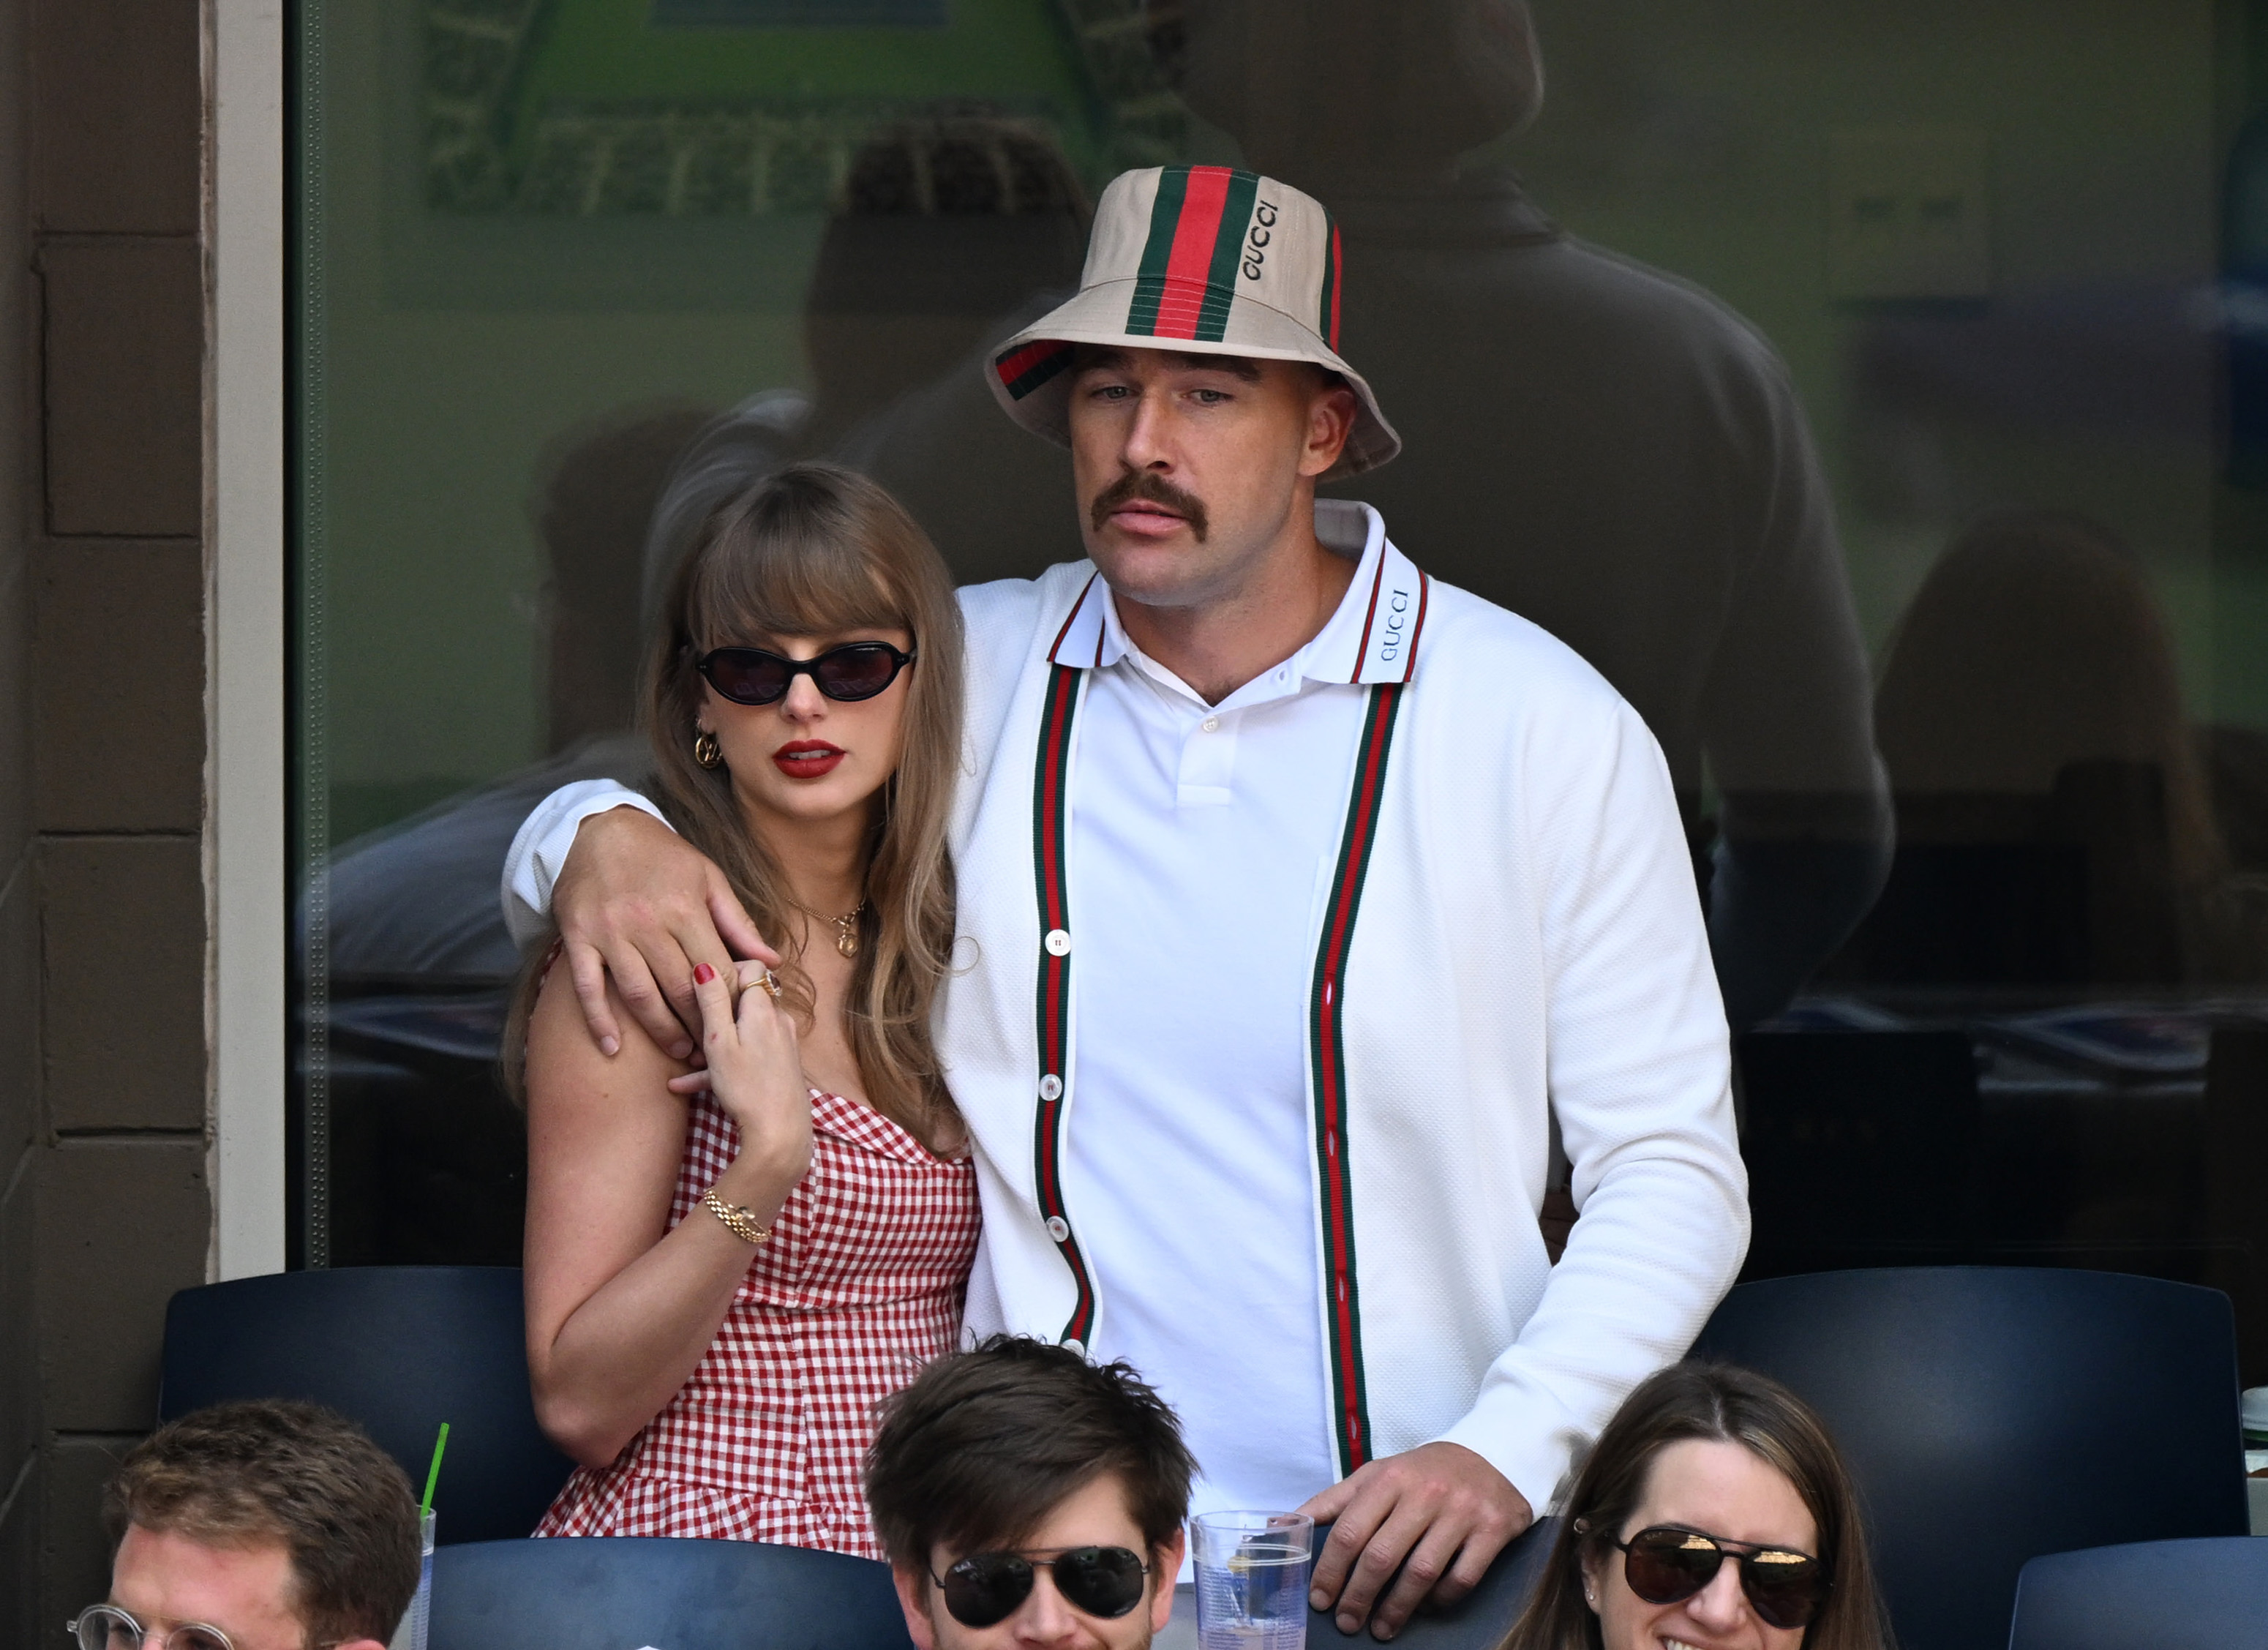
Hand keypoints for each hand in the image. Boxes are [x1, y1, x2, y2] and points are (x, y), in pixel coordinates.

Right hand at [554, 806, 775, 1061]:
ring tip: (680, 1050)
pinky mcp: (578, 939)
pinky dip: (599, 1021)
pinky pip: (588, 988)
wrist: (601, 830)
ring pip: (639, 995)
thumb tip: (771, 961)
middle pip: (679, 988)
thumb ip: (739, 923)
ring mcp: (609, 933)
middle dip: (700, 1024)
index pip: (715, 969)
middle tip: (713, 1048)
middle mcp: (647, 923)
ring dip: (661, 1030)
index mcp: (684, 908)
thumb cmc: (663, 856)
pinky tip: (612, 1048)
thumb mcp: (708, 879)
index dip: (729, 1002)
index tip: (739, 1023)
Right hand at [690, 961, 812, 1187]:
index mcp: (763, 1008)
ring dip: (714, 1041)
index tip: (702, 986)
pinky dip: (724, 1063)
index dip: (726, 969)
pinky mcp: (781, 1065)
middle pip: (746, 998)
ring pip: (743, 1030)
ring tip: (684, 1060)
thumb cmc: (747, 1088)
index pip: (752, 966)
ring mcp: (782, 1043)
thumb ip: (713, 1001)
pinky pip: (749, 1054)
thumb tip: (705, 964)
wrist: (780, 1133)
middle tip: (690, 1021)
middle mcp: (779, 1020)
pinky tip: (686, 1085)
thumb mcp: (720, 1041)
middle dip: (716, 1008)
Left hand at [1298, 1441, 1532, 1640]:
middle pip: (1381, 1556)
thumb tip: (1282, 1527)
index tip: (1320, 1599)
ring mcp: (1461, 1512)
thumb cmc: (1422, 1473)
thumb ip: (1331, 1503)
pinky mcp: (1492, 1530)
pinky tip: (1425, 1609)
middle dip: (1358, 1597)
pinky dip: (1440, 1601)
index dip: (1330, 1571)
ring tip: (1381, 1629)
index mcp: (1389, 1478)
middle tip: (1346, 1623)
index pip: (1349, 1530)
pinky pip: (1462, 1578)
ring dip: (1396, 1609)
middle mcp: (1424, 1493)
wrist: (1492, 1455)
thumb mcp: (1375, 1476)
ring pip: (1421, 1573)